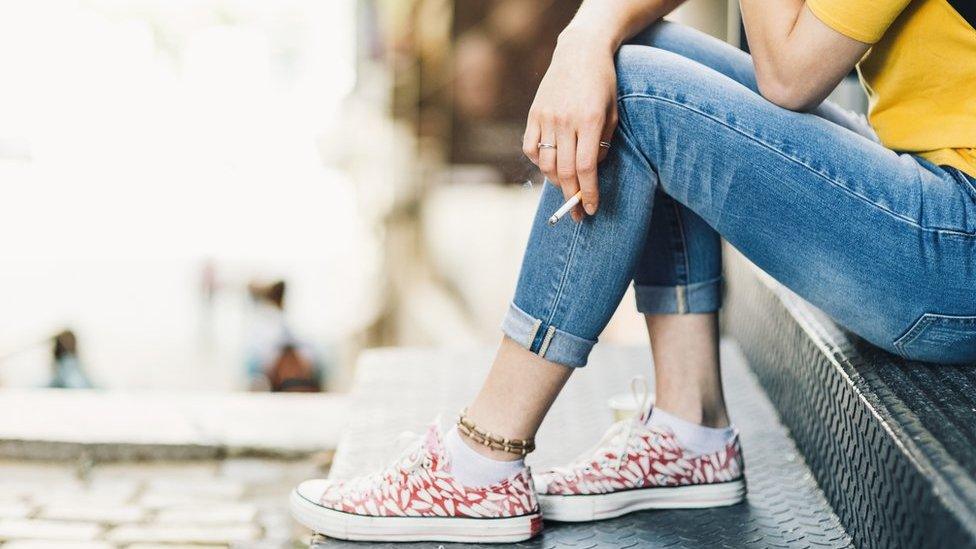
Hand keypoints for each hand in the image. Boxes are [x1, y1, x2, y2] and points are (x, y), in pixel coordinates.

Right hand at [523, 30, 617, 220]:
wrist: (580, 52)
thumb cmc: (603, 84)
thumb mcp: (613, 112)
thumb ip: (603, 144)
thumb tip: (590, 172)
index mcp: (590, 121)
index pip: (586, 168)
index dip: (588, 193)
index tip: (590, 210)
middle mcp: (565, 121)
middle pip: (564, 171)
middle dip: (571, 197)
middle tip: (576, 214)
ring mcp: (546, 117)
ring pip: (545, 164)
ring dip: (555, 182)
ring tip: (566, 187)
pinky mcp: (533, 114)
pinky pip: (531, 148)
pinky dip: (539, 162)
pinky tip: (549, 164)